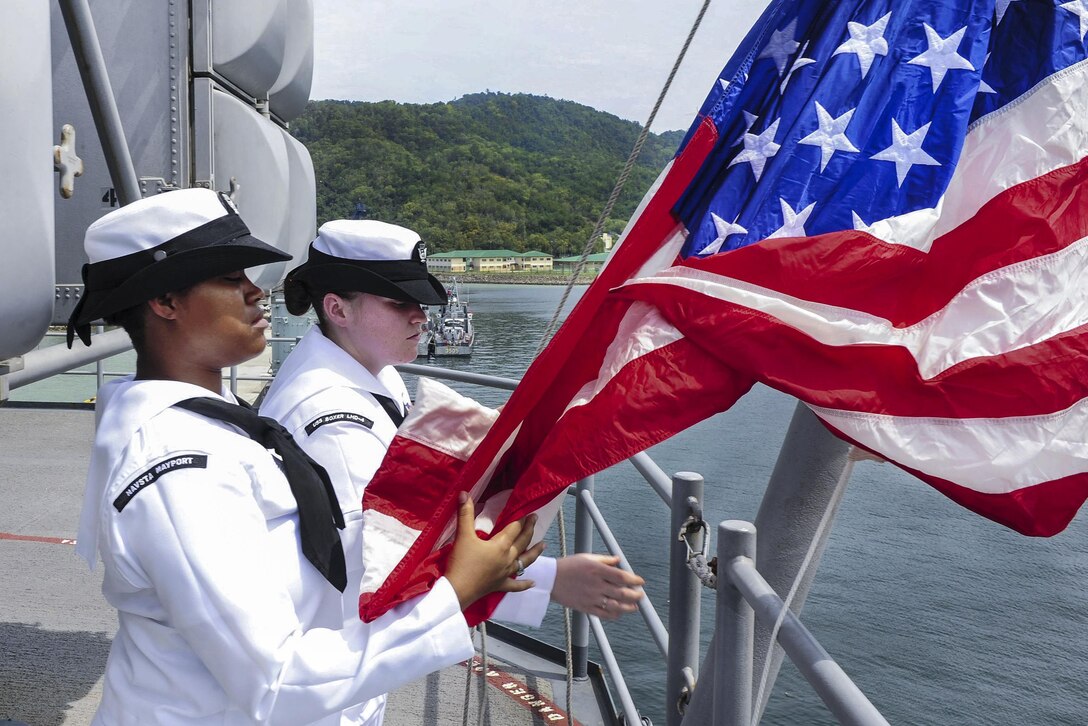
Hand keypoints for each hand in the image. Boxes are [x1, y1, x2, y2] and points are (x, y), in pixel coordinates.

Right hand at [445, 492, 544, 609]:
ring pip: (524, 561)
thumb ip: (465, 513)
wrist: (456, 590)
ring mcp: (505, 573)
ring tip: (543, 545)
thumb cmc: (461, 562)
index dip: (521, 519)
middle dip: (529, 529)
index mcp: (501, 545)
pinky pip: (516, 585)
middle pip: (522, 542)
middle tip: (536, 519)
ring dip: (534, 552)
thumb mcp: (463, 535)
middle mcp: (507, 558)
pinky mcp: (500, 585)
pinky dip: (525, 585)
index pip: (514, 528)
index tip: (528, 511)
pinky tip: (533, 583)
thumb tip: (464, 493)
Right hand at [551, 554, 644, 619]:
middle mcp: (595, 584)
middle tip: (640, 595)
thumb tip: (619, 560)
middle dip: (635, 595)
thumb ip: (605, 560)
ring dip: (628, 607)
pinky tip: (619, 612)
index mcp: (596, 570)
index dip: (634, 580)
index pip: (621, 576)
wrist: (550, 579)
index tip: (640, 581)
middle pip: (621, 592)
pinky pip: (603, 614)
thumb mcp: (587, 557)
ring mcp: (591, 597)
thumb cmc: (568, 566)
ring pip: (615, 605)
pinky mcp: (585, 607)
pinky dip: (614, 615)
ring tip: (634, 606)